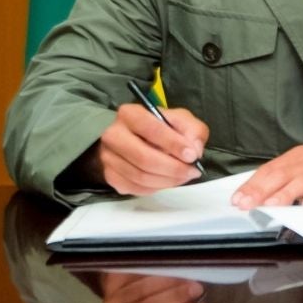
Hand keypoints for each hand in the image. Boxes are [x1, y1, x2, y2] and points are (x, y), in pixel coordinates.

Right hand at [90, 103, 209, 194]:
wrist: (135, 139)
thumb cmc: (161, 128)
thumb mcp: (181, 120)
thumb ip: (192, 130)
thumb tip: (194, 150)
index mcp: (130, 114)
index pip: (151, 129)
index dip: (173, 144)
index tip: (192, 156)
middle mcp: (113, 134)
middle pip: (143, 158)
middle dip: (172, 168)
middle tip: (192, 171)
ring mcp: (108, 157)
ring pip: (139, 176)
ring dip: (167, 180)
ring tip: (184, 176)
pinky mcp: (110, 176)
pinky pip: (134, 188)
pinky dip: (155, 188)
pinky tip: (167, 181)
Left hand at [232, 131, 302, 209]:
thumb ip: (291, 176)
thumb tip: (265, 195)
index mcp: (298, 157)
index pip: (270, 170)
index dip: (252, 185)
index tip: (236, 199)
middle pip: (280, 175)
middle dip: (261, 190)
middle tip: (244, 204)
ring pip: (301, 182)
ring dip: (284, 194)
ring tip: (270, 206)